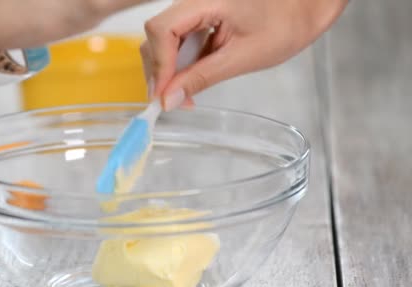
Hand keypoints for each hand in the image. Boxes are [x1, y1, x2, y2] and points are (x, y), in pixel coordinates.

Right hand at [141, 0, 348, 109]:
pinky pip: (179, 39)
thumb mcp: (242, 58)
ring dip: (169, 70)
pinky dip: (181, 63)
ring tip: (183, 96)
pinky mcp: (200, 15)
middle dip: (159, 71)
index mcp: (207, 0)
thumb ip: (201, 78)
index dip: (158, 65)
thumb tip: (169, 99)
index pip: (162, 29)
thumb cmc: (285, 24)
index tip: (163, 96)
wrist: (304, 6)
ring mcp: (196, 6)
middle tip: (170, 102)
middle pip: (157, 34)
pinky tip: (190, 80)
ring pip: (165, 39)